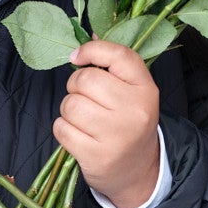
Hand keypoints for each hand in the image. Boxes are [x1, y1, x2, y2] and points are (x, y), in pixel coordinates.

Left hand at [53, 40, 159, 207]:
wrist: (138, 171)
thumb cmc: (128, 121)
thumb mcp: (130, 91)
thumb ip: (111, 63)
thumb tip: (87, 35)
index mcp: (145, 88)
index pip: (117, 54)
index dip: (91, 50)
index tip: (77, 57)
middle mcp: (134, 110)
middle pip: (85, 80)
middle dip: (75, 86)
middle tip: (83, 96)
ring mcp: (117, 135)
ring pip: (70, 104)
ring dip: (68, 109)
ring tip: (82, 118)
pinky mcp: (97, 156)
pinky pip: (62, 128)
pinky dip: (63, 129)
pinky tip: (78, 134)